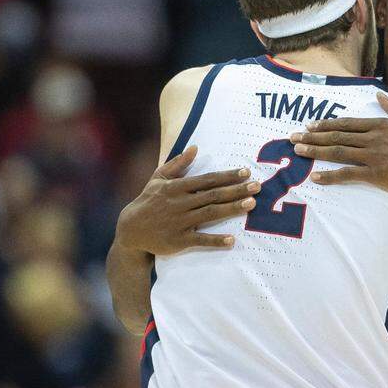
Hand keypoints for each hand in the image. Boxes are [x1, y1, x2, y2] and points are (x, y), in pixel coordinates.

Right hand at [115, 145, 258, 254]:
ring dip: (231, 209)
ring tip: (251, 204)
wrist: (130, 230)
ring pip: (210, 214)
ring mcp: (179, 222)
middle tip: (258, 186)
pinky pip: (200, 239)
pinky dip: (216, 240)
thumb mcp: (158, 179)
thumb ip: (178, 164)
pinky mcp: (178, 240)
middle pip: (213, 195)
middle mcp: (179, 203)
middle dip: (236, 190)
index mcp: (176, 187)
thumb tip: (195, 147)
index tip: (246, 172)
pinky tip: (232, 240)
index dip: (227, 176)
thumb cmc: (148, 201)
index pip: (207, 179)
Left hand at [290, 93, 387, 192]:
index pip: (347, 123)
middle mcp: (372, 138)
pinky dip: (330, 175)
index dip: (326, 124)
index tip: (310, 126)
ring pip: (337, 151)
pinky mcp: (375, 174)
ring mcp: (373, 156)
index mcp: (380, 124)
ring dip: (315, 151)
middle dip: (312, 137)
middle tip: (293, 138)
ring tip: (297, 151)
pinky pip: (348, 174)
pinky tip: (315, 175)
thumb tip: (379, 95)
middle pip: (336, 136)